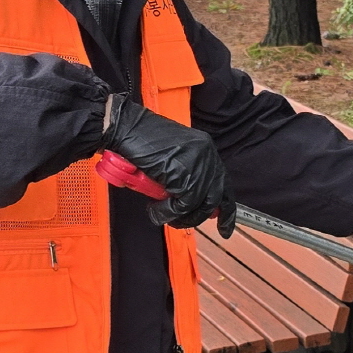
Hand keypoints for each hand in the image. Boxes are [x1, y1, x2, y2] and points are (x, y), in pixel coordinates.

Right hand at [100, 97, 235, 235]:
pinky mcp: (183, 175)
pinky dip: (166, 212)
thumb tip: (192, 205)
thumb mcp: (173, 157)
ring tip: (160, 213)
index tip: (223, 224)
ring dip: (179, 216)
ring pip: (198, 204)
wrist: (127, 128)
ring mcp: (197, 165)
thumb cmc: (142, 140)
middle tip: (183, 222)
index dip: (225, 207)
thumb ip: (186, 176)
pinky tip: (155, 209)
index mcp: (205, 149)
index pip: (223, 183)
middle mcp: (206, 156)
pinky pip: (181, 205)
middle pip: (215, 197)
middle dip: (201, 216)